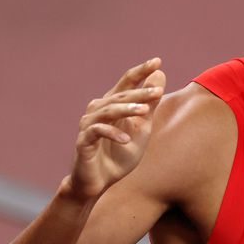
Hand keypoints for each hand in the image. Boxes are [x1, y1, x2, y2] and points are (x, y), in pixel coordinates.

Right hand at [64, 58, 165, 200]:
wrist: (99, 183)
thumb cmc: (119, 155)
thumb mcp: (141, 129)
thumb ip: (149, 105)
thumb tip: (160, 74)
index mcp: (111, 105)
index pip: (126, 83)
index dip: (140, 71)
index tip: (157, 61)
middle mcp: (97, 110)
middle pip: (120, 95)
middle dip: (140, 93)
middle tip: (158, 92)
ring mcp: (89, 125)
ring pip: (107, 110)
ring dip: (126, 110)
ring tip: (144, 111)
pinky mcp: (83, 142)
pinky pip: (96, 132)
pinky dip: (112, 134)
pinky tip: (126, 139)